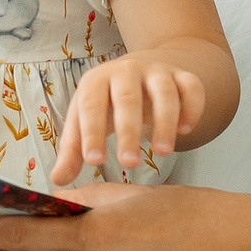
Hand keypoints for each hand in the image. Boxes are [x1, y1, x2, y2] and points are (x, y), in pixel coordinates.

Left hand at [52, 53, 205, 184]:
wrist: (140, 69)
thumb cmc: (106, 103)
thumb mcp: (86, 120)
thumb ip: (73, 150)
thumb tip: (58, 180)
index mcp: (96, 81)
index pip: (90, 105)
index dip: (92, 132)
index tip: (94, 161)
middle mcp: (126, 71)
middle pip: (127, 97)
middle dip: (128, 131)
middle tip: (128, 164)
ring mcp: (157, 71)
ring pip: (164, 92)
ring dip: (164, 122)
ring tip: (162, 152)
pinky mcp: (182, 76)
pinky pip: (192, 87)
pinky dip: (192, 107)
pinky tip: (187, 130)